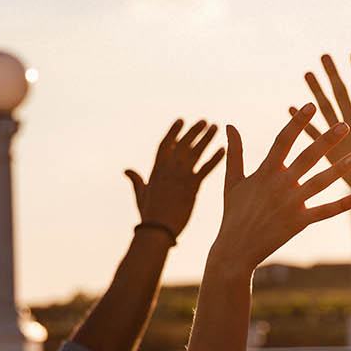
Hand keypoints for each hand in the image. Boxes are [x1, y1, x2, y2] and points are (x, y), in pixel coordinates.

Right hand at [124, 119, 224, 239]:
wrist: (158, 229)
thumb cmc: (148, 214)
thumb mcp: (140, 193)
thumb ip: (136, 179)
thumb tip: (127, 170)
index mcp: (157, 169)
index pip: (166, 144)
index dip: (173, 131)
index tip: (181, 120)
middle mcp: (169, 170)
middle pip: (183, 144)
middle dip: (193, 131)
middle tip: (204, 121)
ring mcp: (181, 177)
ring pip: (195, 152)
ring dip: (206, 139)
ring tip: (215, 127)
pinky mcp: (192, 187)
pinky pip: (206, 169)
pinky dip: (215, 159)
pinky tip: (223, 149)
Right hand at [207, 103, 350, 277]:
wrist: (235, 249)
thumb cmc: (234, 213)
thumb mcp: (232, 181)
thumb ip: (235, 152)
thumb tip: (229, 126)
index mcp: (265, 172)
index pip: (283, 140)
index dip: (297, 122)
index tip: (311, 106)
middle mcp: (279, 185)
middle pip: (307, 157)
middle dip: (326, 140)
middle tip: (345, 125)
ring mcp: (290, 204)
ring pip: (320, 182)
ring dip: (339, 169)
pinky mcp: (298, 222)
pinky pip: (324, 212)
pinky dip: (342, 205)